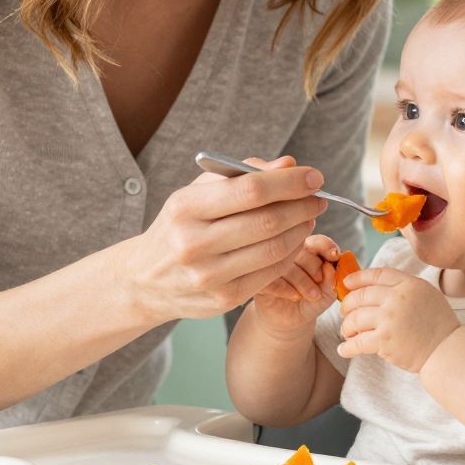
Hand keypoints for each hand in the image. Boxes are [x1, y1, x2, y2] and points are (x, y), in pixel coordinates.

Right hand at [128, 156, 326, 322]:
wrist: (146, 280)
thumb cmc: (181, 226)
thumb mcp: (198, 193)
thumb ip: (242, 175)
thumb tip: (289, 164)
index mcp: (185, 207)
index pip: (250, 190)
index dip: (290, 182)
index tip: (314, 176)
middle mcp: (193, 243)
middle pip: (267, 220)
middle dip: (302, 206)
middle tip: (319, 197)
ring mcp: (208, 276)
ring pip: (274, 249)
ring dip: (301, 230)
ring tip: (308, 217)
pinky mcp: (222, 299)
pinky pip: (270, 272)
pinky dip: (290, 254)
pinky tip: (295, 241)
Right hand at [249, 234, 340, 341]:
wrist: (289, 320)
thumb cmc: (309, 301)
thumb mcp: (327, 293)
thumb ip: (331, 280)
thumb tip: (330, 266)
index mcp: (305, 249)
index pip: (315, 240)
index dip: (325, 246)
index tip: (334, 257)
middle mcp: (286, 252)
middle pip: (301, 249)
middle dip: (315, 269)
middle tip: (319, 288)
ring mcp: (270, 264)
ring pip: (286, 263)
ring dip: (302, 281)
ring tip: (312, 295)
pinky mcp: (257, 279)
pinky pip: (270, 277)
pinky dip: (285, 288)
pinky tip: (294, 296)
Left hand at [336, 267, 459, 372]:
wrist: (447, 349)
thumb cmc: (438, 324)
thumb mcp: (426, 294)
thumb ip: (404, 287)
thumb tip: (376, 286)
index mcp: (409, 285)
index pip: (377, 275)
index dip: (358, 278)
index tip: (347, 283)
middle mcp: (397, 298)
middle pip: (361, 296)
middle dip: (347, 304)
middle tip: (344, 312)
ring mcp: (389, 319)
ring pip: (355, 318)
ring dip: (347, 326)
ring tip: (347, 332)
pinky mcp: (384, 340)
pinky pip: (357, 342)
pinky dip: (348, 347)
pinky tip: (343, 349)